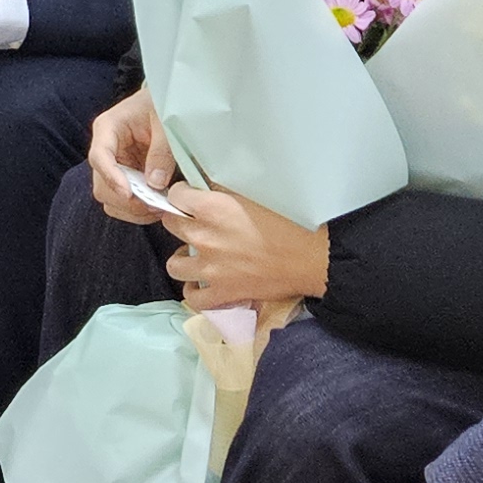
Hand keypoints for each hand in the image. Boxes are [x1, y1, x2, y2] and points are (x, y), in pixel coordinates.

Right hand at [87, 89, 172, 215]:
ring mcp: (114, 166)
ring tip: (160, 207)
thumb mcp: (165, 122)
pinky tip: (158, 206)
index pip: (100, 157)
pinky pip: (123, 203)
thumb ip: (161, 150)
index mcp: (108, 128)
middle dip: (127, 201)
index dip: (112, 177)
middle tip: (157, 205)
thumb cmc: (163, 104)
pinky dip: (138, 211)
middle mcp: (106, 150)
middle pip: (102, 185)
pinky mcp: (126, 178)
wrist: (168, 101)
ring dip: (133, 210)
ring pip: (110, 199)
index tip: (129, 193)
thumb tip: (155, 183)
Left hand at [158, 182, 328, 310]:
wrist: (311, 257)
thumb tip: (206, 185)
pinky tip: (200, 283)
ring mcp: (210, 268)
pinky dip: (194, 291)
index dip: (181, 194)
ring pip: (174, 264)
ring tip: (194, 254)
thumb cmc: (288, 221)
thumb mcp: (253, 195)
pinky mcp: (223, 293)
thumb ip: (224, 191)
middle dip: (180, 220)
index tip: (190, 196)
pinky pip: (193, 297)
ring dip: (182, 257)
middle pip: (171, 225)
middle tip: (194, 222)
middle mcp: (204, 236)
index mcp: (212, 208)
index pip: (175, 195)